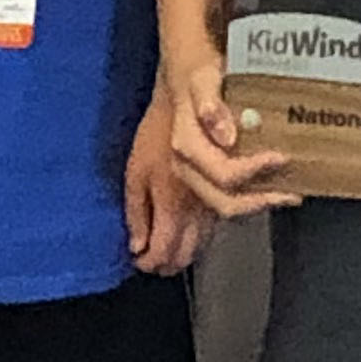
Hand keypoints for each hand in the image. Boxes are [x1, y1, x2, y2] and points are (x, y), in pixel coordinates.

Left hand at [124, 99, 212, 275]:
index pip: (166, 249)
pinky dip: (199, 237)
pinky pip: (213, 225)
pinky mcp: (224, 188)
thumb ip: (137, 210)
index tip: (140, 264)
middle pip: (189, 252)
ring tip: (170, 258)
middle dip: (171, 264)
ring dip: (186, 253)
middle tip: (156, 266)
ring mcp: (213, 198)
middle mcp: (197, 208)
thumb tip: (137, 245)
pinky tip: (190, 235)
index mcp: (172, 204)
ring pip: (204, 241)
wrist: (191, 95)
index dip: (152, 263)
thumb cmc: (158, 129)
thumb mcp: (136, 168)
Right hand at [167, 55, 299, 218]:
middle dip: (261, 201)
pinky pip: (231, 199)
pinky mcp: (207, 178)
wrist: (189, 75)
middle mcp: (187, 168)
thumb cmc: (201, 75)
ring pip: (229, 206)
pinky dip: (255, 197)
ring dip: (261, 204)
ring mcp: (196, 177)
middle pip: (225, 202)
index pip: (222, 173)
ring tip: (291, 194)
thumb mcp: (204, 78)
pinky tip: (278, 188)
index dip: (253, 171)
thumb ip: (210, 104)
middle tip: (294, 193)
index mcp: (186, 146)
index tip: (282, 158)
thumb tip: (226, 137)